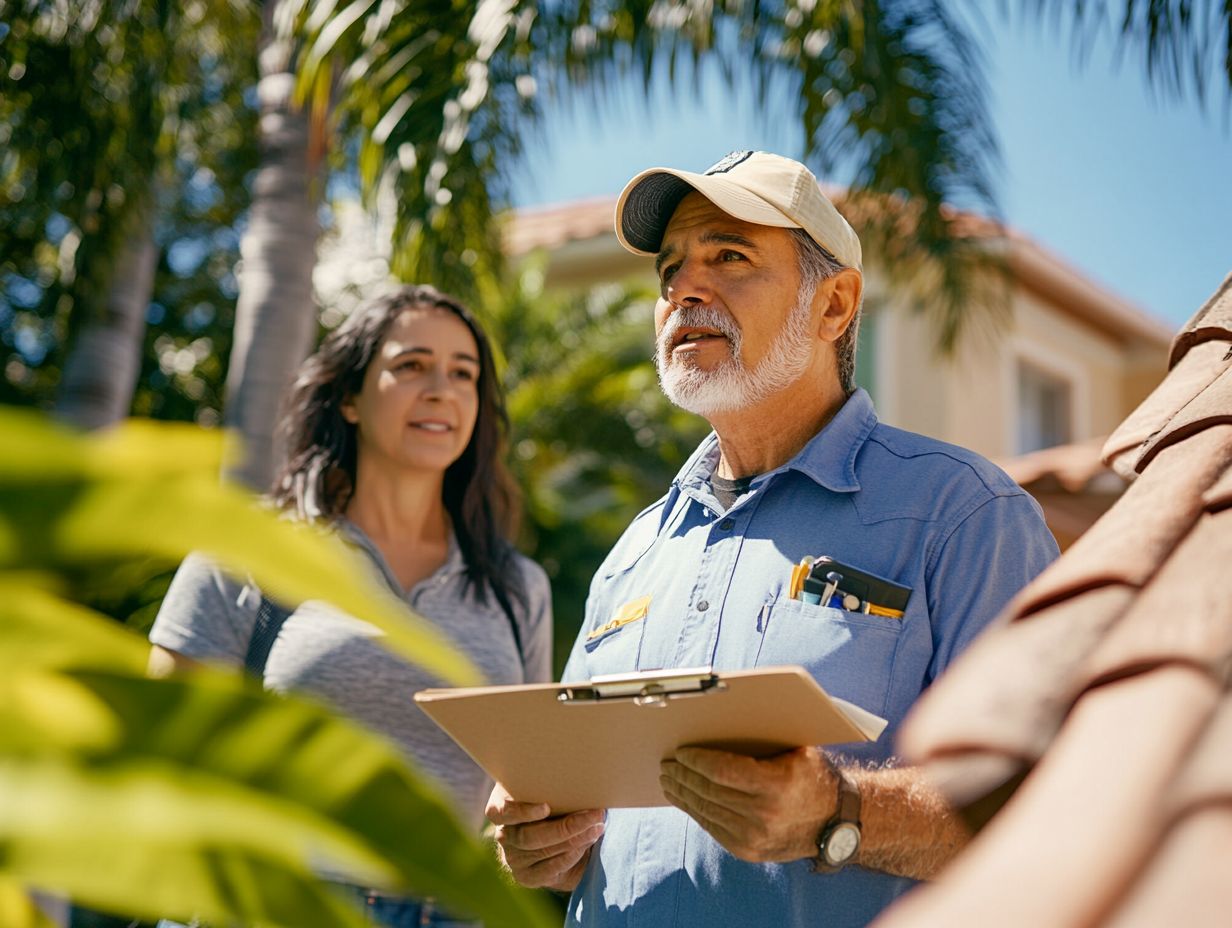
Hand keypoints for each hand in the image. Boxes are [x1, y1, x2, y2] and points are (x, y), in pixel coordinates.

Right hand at [486, 782, 604, 890]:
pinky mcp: (526, 876)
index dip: (522, 811)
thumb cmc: (554, 803)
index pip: (499, 812)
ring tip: (597, 827)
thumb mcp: (548, 791)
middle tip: (595, 814)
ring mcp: (513, 858)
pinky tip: (588, 843)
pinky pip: (550, 869)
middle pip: (529, 836)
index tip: (547, 807)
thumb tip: (582, 776)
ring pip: (543, 851)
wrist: (558, 838)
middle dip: (567, 826)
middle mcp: (504, 835)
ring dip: (575, 839)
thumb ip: (552, 786)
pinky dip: (571, 856)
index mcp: (500, 808)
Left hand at [659, 746, 836, 862]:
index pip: (723, 772)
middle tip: (667, 762)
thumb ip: (763, 739)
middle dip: (683, 775)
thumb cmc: (814, 776)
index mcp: (777, 784)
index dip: (697, 761)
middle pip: (709, 791)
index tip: (680, 751)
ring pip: (706, 811)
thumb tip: (718, 721)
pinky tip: (684, 799)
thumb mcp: (797, 750)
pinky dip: (694, 811)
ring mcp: (755, 838)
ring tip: (669, 779)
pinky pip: (712, 827)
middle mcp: (765, 814)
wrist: (837, 823)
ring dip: (682, 793)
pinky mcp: (748, 851)